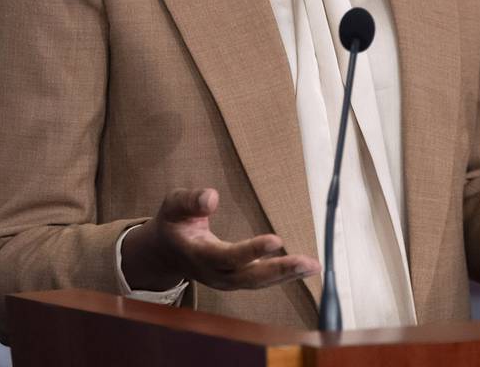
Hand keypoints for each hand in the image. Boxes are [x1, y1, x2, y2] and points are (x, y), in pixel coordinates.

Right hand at [121, 188, 318, 291]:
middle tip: (307, 262)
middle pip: (249, 277)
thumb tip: (212, 197)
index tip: (277, 240)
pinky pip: (262, 279)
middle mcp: (215, 273)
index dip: (252, 250)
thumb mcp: (173, 205)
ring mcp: (226, 279)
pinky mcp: (237, 277)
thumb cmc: (173, 223)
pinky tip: (304, 268)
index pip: (227, 257)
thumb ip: (190, 200)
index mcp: (199, 255)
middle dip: (280, 271)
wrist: (166, 251)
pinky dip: (283, 275)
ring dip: (287, 275)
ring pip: (259, 281)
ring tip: (313, 266)